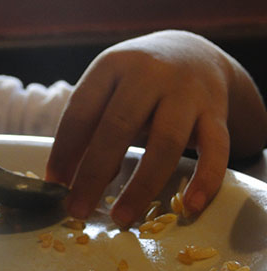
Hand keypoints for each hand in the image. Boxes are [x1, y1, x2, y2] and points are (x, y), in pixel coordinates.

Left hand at [46, 30, 232, 227]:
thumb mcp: (110, 88)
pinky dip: (205, 180)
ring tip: (122, 218)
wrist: (194, 52)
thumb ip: (93, 126)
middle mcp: (149, 74)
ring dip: (141, 185)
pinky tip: (190, 206)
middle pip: (118, 126)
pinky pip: (216, 149)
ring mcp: (186, 92)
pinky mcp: (216, 112)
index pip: (81, 110)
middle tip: (78, 210)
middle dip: (93, 173)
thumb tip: (76, 180)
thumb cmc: (139, 81)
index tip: (54, 185)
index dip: (64, 150)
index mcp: (112, 65)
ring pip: (165, 142)